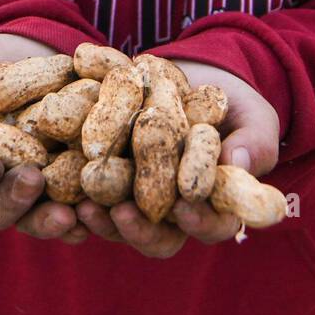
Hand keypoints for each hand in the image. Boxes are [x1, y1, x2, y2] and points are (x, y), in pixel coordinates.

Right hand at [0, 34, 89, 245]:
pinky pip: (77, 212)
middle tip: (33, 181)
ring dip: (50, 223)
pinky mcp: (72, 186)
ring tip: (71, 215)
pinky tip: (96, 212)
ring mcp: (37, 190)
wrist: (41, 49)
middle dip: (14, 203)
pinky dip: (86, 218)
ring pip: (37, 219)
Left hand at [76, 57, 280, 257]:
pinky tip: (59, 180)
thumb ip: (254, 140)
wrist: (191, 75)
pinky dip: (73, 193)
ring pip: (118, 223)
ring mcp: (137, 199)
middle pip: (157, 238)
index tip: (184, 206)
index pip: (211, 227)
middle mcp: (173, 213)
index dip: (198, 223)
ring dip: (101, 220)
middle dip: (138, 231)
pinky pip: (88, 195)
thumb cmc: (234, 102)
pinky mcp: (107, 179)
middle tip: (120, 213)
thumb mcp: (253, 115)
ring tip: (83, 204)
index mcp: (215, 207)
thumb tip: (237, 161)